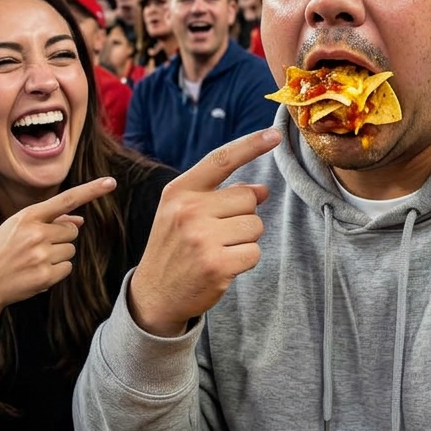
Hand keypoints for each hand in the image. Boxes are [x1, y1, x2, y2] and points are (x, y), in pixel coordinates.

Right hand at [0, 177, 117, 337]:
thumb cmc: (0, 252)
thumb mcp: (17, 228)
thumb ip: (48, 221)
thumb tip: (79, 221)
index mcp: (27, 216)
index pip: (66, 199)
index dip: (91, 190)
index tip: (110, 182)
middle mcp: (36, 233)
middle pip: (72, 231)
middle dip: (60, 238)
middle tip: (35, 248)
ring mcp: (41, 256)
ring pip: (71, 250)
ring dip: (57, 255)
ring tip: (32, 261)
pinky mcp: (45, 276)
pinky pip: (67, 267)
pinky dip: (56, 271)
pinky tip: (35, 273)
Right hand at [130, 129, 281, 336]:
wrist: (154, 295)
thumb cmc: (175, 247)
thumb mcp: (186, 213)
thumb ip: (221, 196)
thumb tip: (262, 189)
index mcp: (179, 191)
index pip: (221, 160)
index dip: (251, 145)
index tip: (276, 135)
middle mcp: (188, 210)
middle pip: (248, 198)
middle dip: (243, 216)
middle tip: (217, 234)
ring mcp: (201, 238)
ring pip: (255, 226)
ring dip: (245, 240)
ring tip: (218, 250)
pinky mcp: (216, 265)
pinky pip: (254, 252)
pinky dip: (245, 261)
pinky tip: (223, 267)